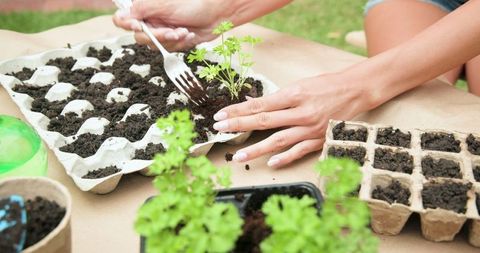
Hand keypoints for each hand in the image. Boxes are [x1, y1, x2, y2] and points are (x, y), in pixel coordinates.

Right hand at [112, 0, 228, 50]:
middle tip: (171, 32)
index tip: (139, 26)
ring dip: (171, 41)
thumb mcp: (164, 3)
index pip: (122, 19)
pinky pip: (169, 50)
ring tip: (184, 32)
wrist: (217, 12)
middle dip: (158, 36)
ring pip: (155, 46)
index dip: (127, 25)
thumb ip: (141, 9)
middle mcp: (150, 20)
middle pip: (140, 37)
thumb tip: (123, 17)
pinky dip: (180, 44)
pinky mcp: (174, 41)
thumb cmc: (194, 2)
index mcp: (144, 8)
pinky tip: (189, 35)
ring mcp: (162, 31)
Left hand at [212, 73, 368, 167]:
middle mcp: (301, 112)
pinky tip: (271, 163)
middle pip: (264, 121)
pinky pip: (299, 151)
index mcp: (294, 94)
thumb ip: (279, 97)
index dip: (238, 111)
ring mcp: (310, 128)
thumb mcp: (300, 84)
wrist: (356, 91)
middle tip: (220, 131)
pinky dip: (285, 158)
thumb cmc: (327, 84)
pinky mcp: (320, 139)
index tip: (221, 116)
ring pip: (278, 141)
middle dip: (239, 126)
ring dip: (256, 149)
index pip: (259, 104)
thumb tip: (255, 105)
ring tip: (238, 156)